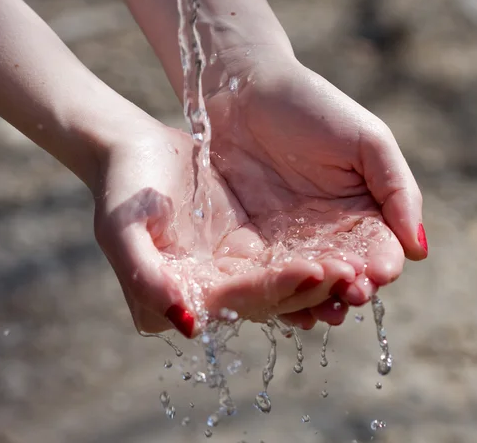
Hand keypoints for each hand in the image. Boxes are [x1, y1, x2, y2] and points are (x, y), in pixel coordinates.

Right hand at [92, 118, 359, 336]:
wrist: (131, 151)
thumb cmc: (121, 188)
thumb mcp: (120, 230)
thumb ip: (144, 278)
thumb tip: (188, 325)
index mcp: (180, 295)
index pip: (236, 301)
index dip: (276, 288)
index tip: (315, 271)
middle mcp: (207, 293)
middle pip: (266, 299)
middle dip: (310, 288)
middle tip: (353, 273)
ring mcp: (227, 270)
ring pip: (281, 281)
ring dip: (318, 277)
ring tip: (356, 265)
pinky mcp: (241, 248)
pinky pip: (282, 257)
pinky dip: (310, 254)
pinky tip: (340, 248)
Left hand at [204, 49, 427, 328]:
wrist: (243, 91)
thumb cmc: (310, 106)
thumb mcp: (367, 140)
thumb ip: (397, 190)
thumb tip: (418, 247)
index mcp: (361, 208)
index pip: (377, 248)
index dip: (379, 266)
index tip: (376, 275)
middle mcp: (326, 229)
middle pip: (343, 272)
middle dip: (348, 290)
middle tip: (348, 299)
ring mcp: (288, 237)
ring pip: (307, 280)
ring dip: (315, 300)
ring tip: (319, 312)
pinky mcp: (251, 239)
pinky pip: (267, 273)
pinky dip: (276, 291)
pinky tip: (281, 305)